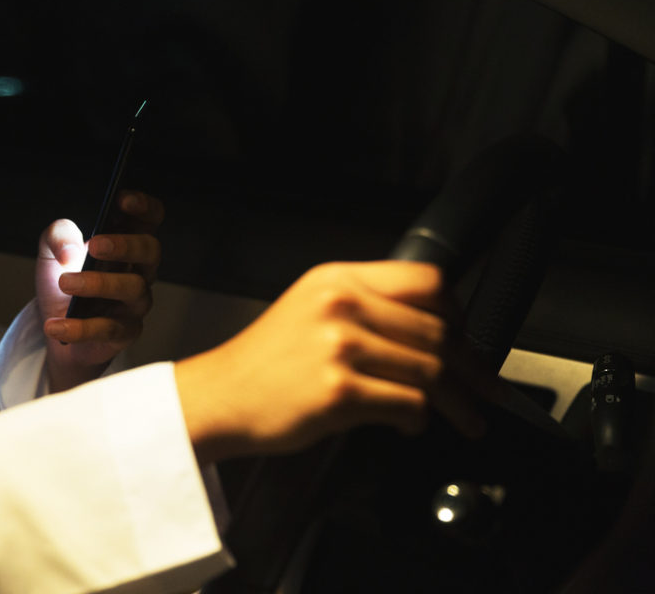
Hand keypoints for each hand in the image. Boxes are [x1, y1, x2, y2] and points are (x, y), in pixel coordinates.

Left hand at [35, 191, 163, 391]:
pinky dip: (78, 327)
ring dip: (98, 284)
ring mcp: (135, 303)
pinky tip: (54, 324)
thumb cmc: (64, 281)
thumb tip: (69, 252)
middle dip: (125, 244)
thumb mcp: (51, 252)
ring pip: (132, 288)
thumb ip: (57, 236)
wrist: (55, 327)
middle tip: (95, 245)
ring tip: (65, 282)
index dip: (143, 206)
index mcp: (126, 243)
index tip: (121, 199)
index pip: (150, 218)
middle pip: (150, 250)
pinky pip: (107, 329)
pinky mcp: (124, 333)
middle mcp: (139, 270)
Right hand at [174, 261, 485, 462]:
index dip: (456, 310)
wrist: (219, 396)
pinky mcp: (340, 392)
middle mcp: (340, 305)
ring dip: (456, 401)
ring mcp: (339, 347)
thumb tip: (432, 330)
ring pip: (430, 370)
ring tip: (462, 416)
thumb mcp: (309, 310)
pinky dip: (419, 420)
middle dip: (470, 367)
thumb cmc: (264, 363)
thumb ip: (362, 307)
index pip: (425, 279)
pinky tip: (410, 424)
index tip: (467, 335)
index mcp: (336, 280)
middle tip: (483, 387)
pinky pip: (408, 404)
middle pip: (437, 329)